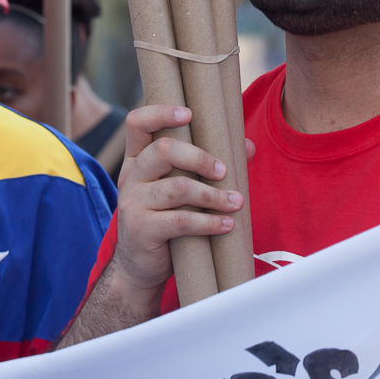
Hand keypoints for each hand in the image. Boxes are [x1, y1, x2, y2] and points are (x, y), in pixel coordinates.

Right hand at [111, 105, 245, 296]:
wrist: (139, 265)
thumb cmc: (165, 218)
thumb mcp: (178, 187)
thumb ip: (207, 165)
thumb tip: (248, 146)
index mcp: (137, 158)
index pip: (136, 122)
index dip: (160, 113)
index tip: (189, 114)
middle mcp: (131, 176)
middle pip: (163, 150)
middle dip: (200, 157)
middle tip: (223, 171)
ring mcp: (133, 202)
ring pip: (177, 187)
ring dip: (213, 195)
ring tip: (236, 201)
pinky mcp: (143, 229)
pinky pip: (181, 220)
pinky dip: (209, 222)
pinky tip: (227, 224)